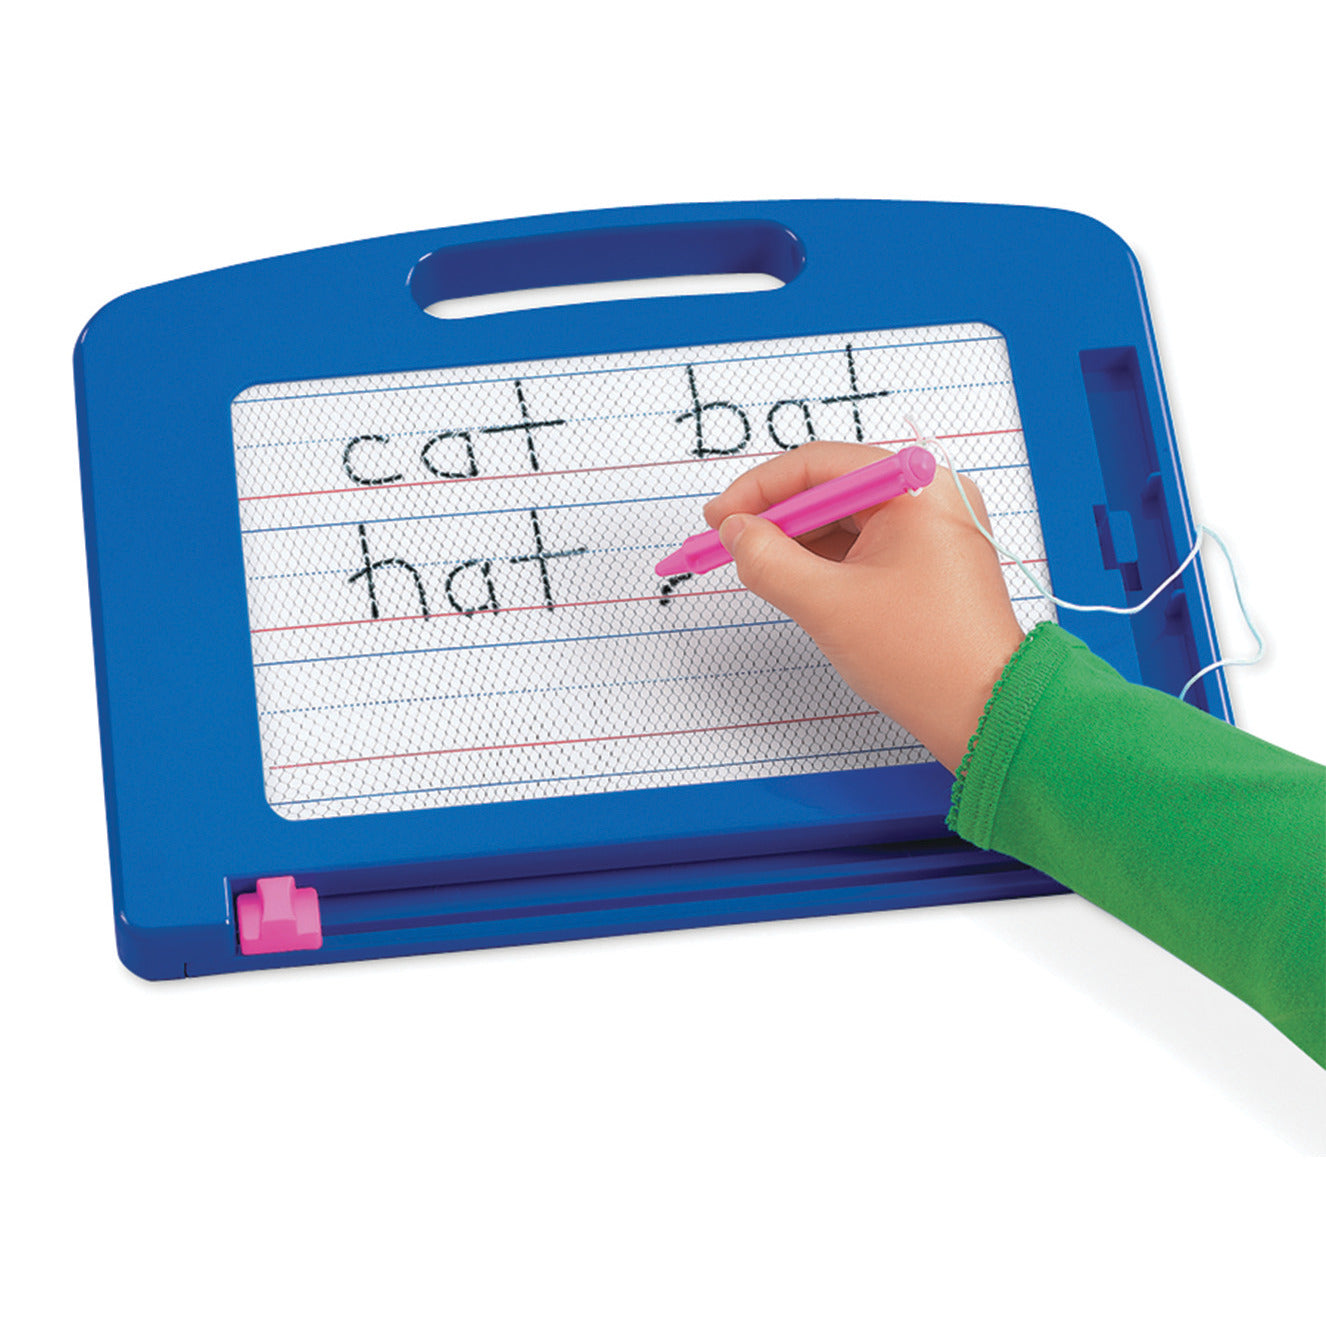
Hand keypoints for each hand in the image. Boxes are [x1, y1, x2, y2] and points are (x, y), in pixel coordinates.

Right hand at [704, 441, 1024, 771]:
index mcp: (916, 487)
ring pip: (846, 519)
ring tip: (760, 570)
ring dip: (799, 541)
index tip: (717, 519)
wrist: (987, 712)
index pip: (818, 465)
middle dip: (776, 518)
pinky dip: (826, 560)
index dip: (757, 491)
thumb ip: (768, 560)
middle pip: (832, 488)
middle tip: (729, 544)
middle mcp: (931, 495)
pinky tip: (797, 582)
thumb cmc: (926, 658)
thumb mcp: (827, 604)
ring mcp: (934, 528)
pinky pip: (865, 543)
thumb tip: (735, 532)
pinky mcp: (931, 559)